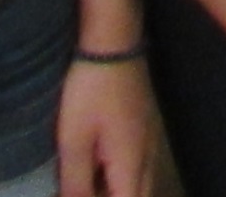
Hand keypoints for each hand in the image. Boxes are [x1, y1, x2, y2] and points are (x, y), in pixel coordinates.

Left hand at [55, 58, 157, 196]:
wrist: (114, 44)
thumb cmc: (90, 92)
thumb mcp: (74, 140)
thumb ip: (76, 182)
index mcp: (132, 163)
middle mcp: (149, 155)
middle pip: (141, 196)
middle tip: (87, 191)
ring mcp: (151, 140)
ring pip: (142, 182)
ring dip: (120, 190)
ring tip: (90, 185)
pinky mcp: (146, 126)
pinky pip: (141, 165)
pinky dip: (123, 177)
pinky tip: (101, 167)